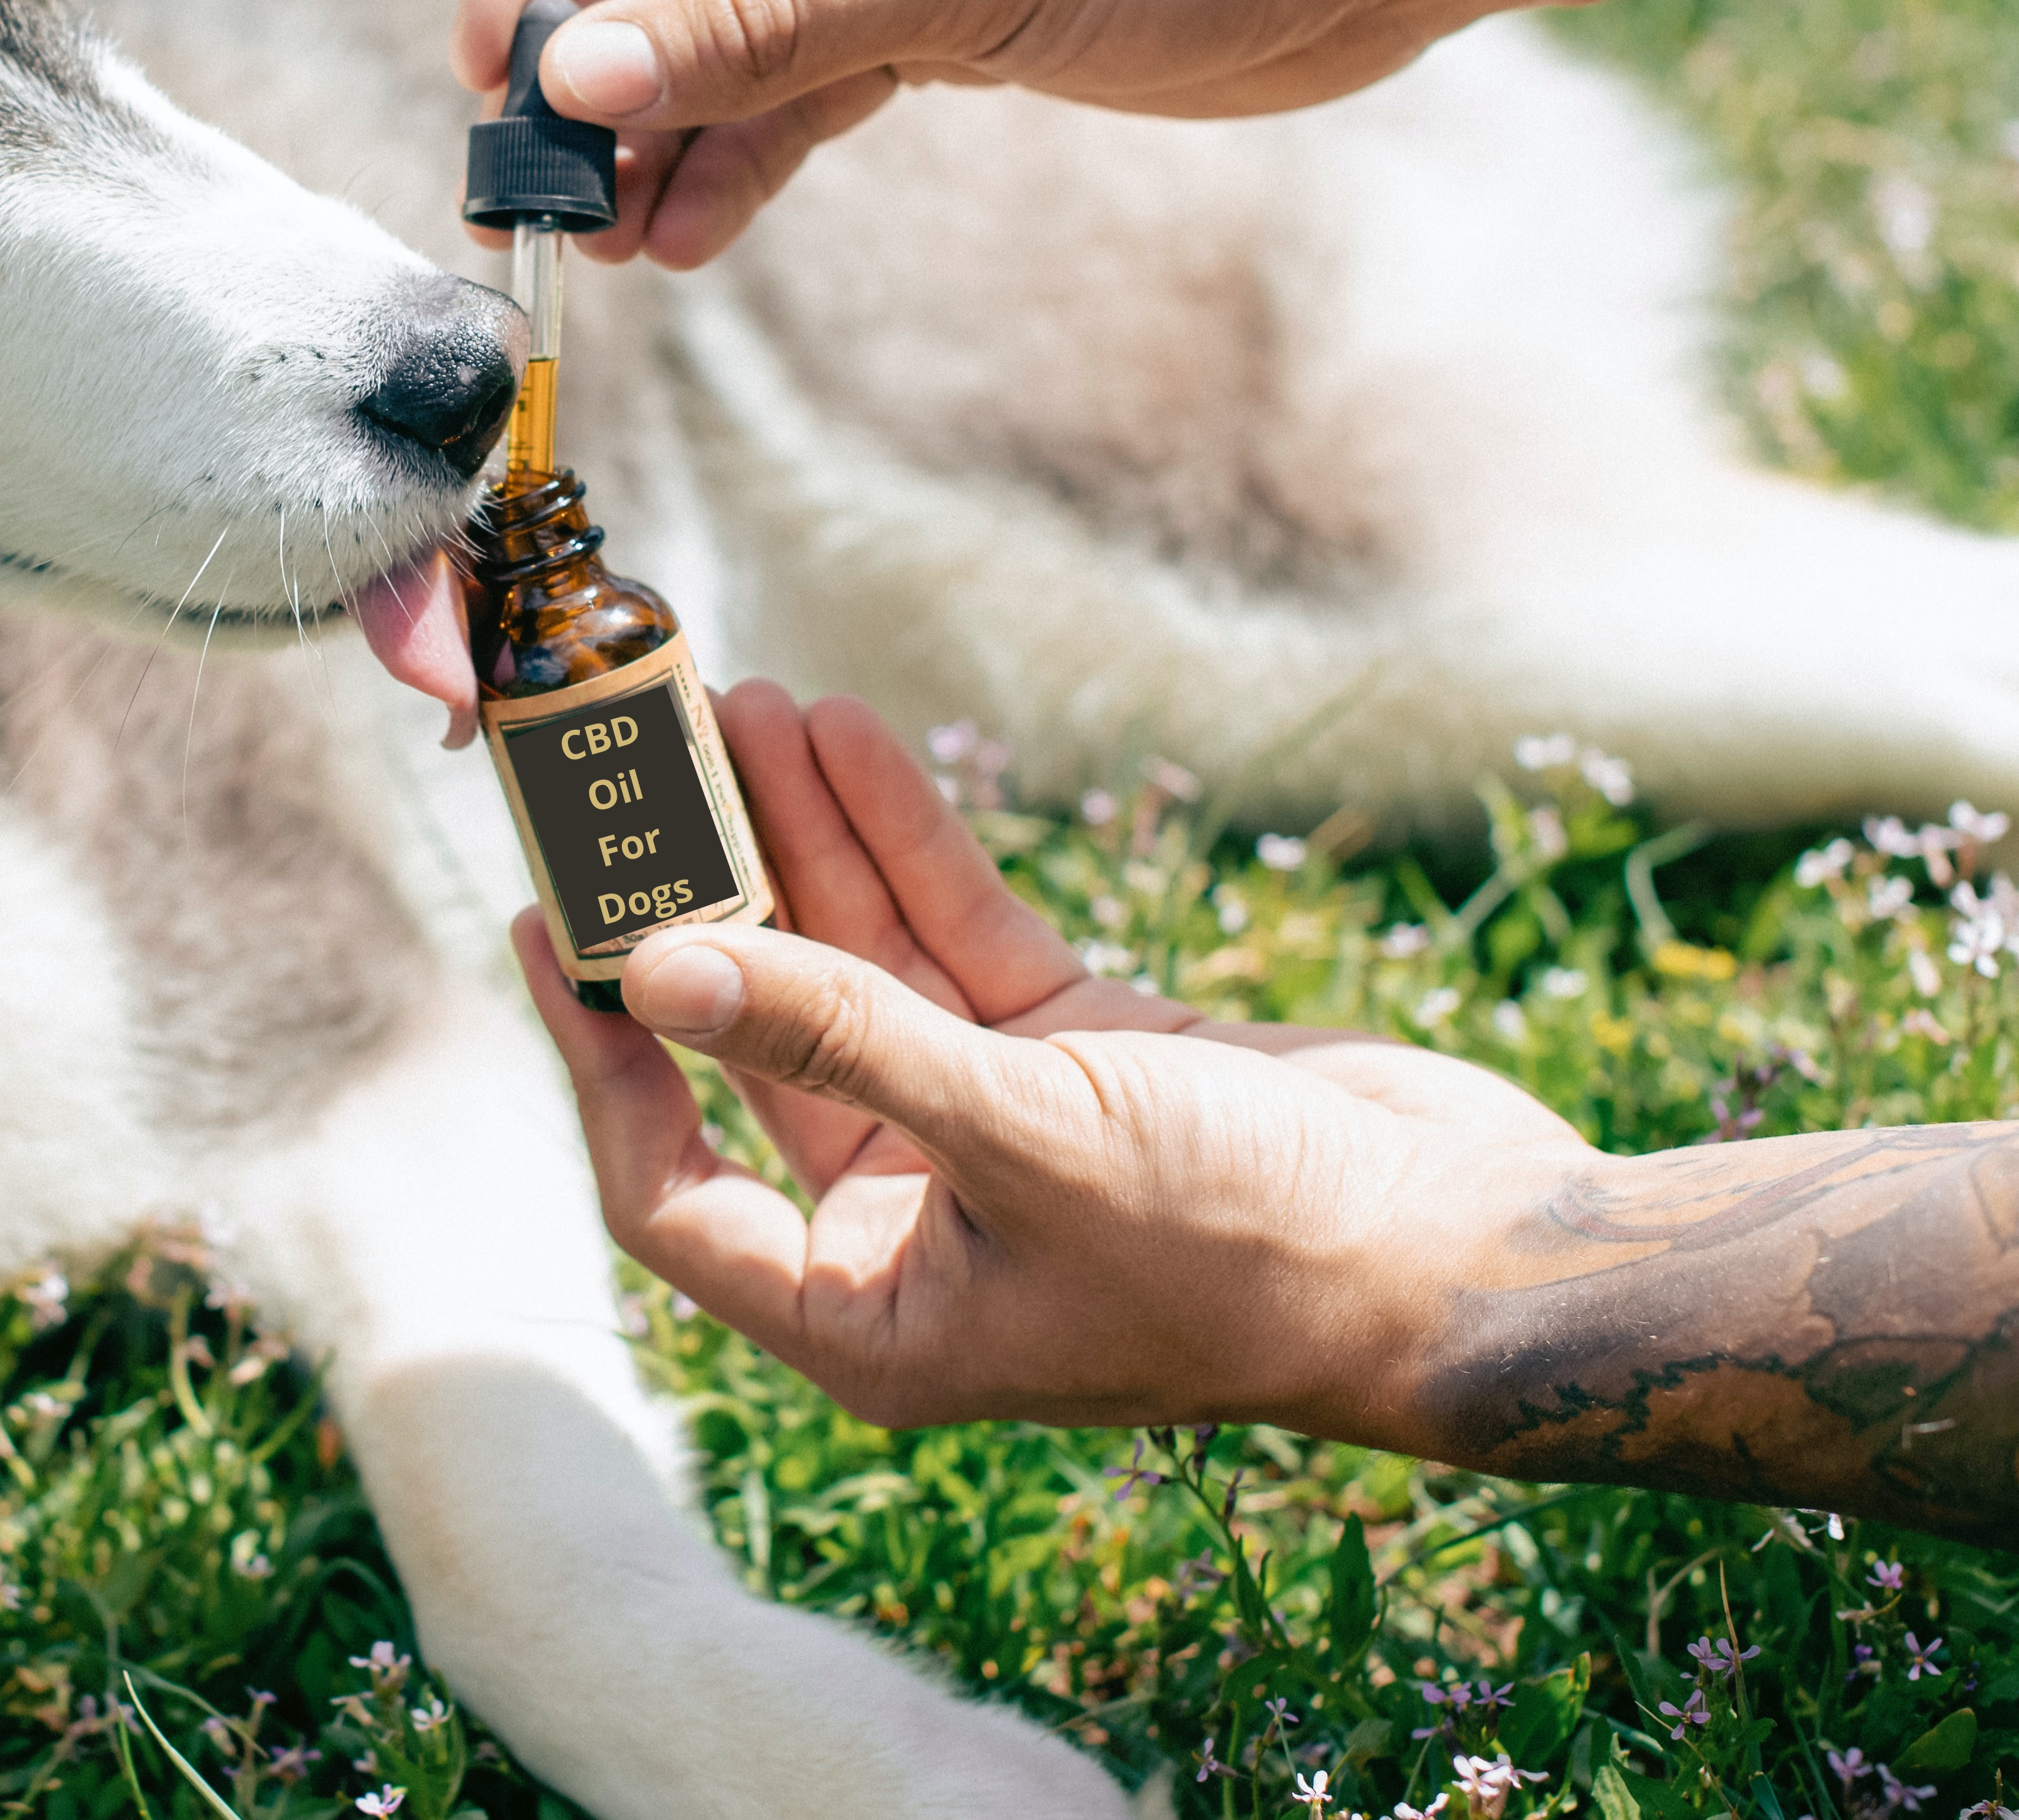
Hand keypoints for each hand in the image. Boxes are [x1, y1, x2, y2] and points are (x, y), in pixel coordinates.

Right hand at [451, 0, 1443, 268]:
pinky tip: (691, 235)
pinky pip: (786, 78)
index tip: (501, 66)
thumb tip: (577, 87)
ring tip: (605, 245)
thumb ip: (761, 28)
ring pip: (704, 21)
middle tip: (535, 199)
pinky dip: (739, 153)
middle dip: (584, 66)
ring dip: (652, 131)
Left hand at [517, 685, 1589, 1433]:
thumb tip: (664, 969)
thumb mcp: (1025, 1138)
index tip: (551, 923)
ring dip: (796, 839)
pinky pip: (953, 933)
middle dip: (703, 903)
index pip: (670, 1188)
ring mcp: (991, 1132)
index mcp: (872, 1315)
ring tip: (737, 703)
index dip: (601, 1058)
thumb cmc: (1249, 1249)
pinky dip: (903, 839)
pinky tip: (843, 735)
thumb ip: (842, 1042)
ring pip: (853, 965)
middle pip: (756, 1042)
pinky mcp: (1075, 1055)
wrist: (1467, 1247)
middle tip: (634, 772)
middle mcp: (912, 1227)